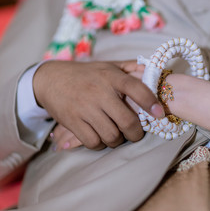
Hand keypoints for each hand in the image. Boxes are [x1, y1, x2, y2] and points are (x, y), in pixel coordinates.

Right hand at [33, 60, 163, 149]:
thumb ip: (131, 68)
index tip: (159, 113)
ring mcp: (85, 108)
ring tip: (117, 134)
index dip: (151, 102)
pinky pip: (93, 142)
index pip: (136, 88)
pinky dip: (101, 144)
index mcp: (111, 77)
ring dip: (118, 140)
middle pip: (127, 121)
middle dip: (136, 133)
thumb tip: (153, 71)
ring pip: (111, 136)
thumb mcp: (108, 66)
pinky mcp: (72, 122)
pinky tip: (101, 137)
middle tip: (136, 134)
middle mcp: (99, 92)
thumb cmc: (86, 74)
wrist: (50, 79)